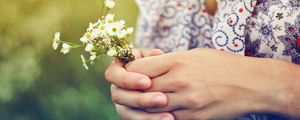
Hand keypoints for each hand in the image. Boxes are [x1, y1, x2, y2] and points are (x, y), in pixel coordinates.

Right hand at [105, 49, 174, 119]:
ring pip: (126, 113)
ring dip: (147, 115)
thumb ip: (154, 57)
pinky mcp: (130, 115)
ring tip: (169, 116)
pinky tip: (169, 119)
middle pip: (119, 96)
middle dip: (141, 99)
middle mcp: (116, 87)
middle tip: (162, 99)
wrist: (167, 80)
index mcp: (117, 69)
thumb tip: (157, 55)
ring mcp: (122, 103)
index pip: (112, 74)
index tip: (148, 82)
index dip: (128, 79)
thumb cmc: (159, 64)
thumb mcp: (156, 57)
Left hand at [121, 48, 293, 119]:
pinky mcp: (194, 117)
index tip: (132, 73)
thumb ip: (169, 61)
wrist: (253, 84)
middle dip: (133, 90)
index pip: (139, 69)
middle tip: (132, 90)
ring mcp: (187, 102)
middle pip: (141, 89)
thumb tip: (147, 67)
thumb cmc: (223, 65)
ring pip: (151, 108)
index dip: (131, 72)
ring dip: (143, 106)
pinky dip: (159, 116)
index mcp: (178, 61)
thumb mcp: (194, 54)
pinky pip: (167, 119)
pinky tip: (159, 112)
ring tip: (143, 102)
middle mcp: (179, 81)